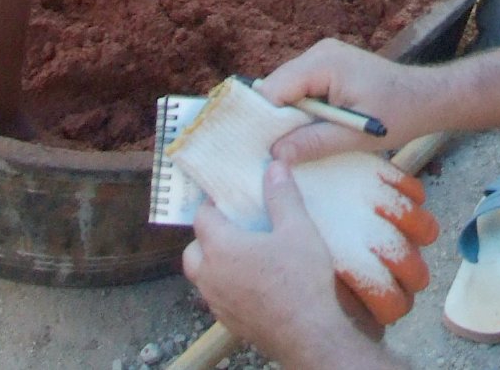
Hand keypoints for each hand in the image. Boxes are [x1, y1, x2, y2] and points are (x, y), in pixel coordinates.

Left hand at [184, 170, 372, 362]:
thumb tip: (274, 166)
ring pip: (202, 276)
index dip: (213, 204)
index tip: (230, 197)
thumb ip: (282, 195)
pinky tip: (253, 281)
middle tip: (233, 227)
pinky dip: (226, 285)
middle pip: (193, 250)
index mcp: (220, 248)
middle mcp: (210, 276)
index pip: (202, 217)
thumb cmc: (300, 278)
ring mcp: (216, 303)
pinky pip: (217, 297)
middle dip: (206, 237)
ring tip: (244, 253)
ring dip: (214, 263)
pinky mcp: (228, 322)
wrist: (307, 334)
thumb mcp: (297, 228)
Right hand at [258, 39, 439, 164]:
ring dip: (288, 118)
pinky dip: (301, 112)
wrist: (426, 98)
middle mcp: (319, 53)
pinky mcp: (328, 68)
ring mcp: (323, 57)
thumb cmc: (397, 114)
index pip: (274, 89)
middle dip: (273, 120)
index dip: (263, 120)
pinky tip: (308, 133)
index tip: (258, 150)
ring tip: (291, 147)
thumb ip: (314, 142)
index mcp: (323, 63)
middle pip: (277, 88)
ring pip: (287, 91)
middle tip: (272, 154)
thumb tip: (275, 154)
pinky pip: (301, 90)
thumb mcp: (355, 136)